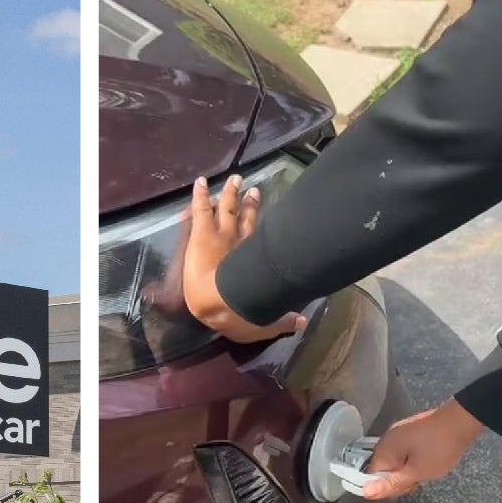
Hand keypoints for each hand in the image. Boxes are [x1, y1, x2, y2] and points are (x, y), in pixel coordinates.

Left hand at [180, 175, 306, 342]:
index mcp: (255, 261)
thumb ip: (283, 321)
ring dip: (229, 193)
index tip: (262, 206)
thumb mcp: (266, 323)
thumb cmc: (241, 315)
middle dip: (248, 202)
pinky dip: (199, 195)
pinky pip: (200, 210)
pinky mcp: (203, 234)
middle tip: (251, 188)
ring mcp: (222, 235)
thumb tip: (302, 322)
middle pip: (246, 217)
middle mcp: (242, 241)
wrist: (220, 305)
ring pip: (226, 208)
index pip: (259, 236)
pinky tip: (199, 182)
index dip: (260, 220)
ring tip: (233, 178)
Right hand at [357, 399, 487, 499]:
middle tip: (422, 475)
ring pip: (396, 461)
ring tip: (428, 466)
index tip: (410, 484)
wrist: (462, 420)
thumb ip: (391, 484)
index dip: (389, 486)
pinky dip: (414, 458)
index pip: (373, 477)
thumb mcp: (417, 472)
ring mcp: (398, 434)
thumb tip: (365, 492)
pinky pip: (405, 451)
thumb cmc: (439, 448)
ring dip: (409, 468)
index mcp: (383, 450)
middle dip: (401, 477)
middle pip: (384, 469)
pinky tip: (429, 457)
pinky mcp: (410, 431)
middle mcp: (386, 440)